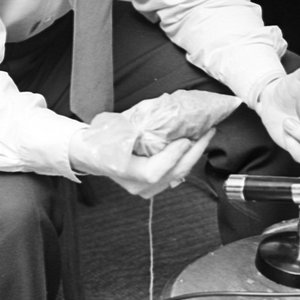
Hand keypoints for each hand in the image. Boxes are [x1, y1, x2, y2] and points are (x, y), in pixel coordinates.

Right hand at [69, 113, 214, 198]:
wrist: (92, 154)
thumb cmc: (103, 138)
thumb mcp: (117, 127)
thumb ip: (140, 123)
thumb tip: (167, 110)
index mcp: (124, 171)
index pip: (154, 172)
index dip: (172, 157)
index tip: (185, 139)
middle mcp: (137, 185)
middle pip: (173, 174)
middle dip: (194, 152)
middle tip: (207, 131)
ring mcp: (146, 190)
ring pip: (178, 175)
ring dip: (194, 154)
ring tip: (206, 135)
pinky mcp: (154, 187)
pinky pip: (176, 175)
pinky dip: (187, 159)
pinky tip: (195, 145)